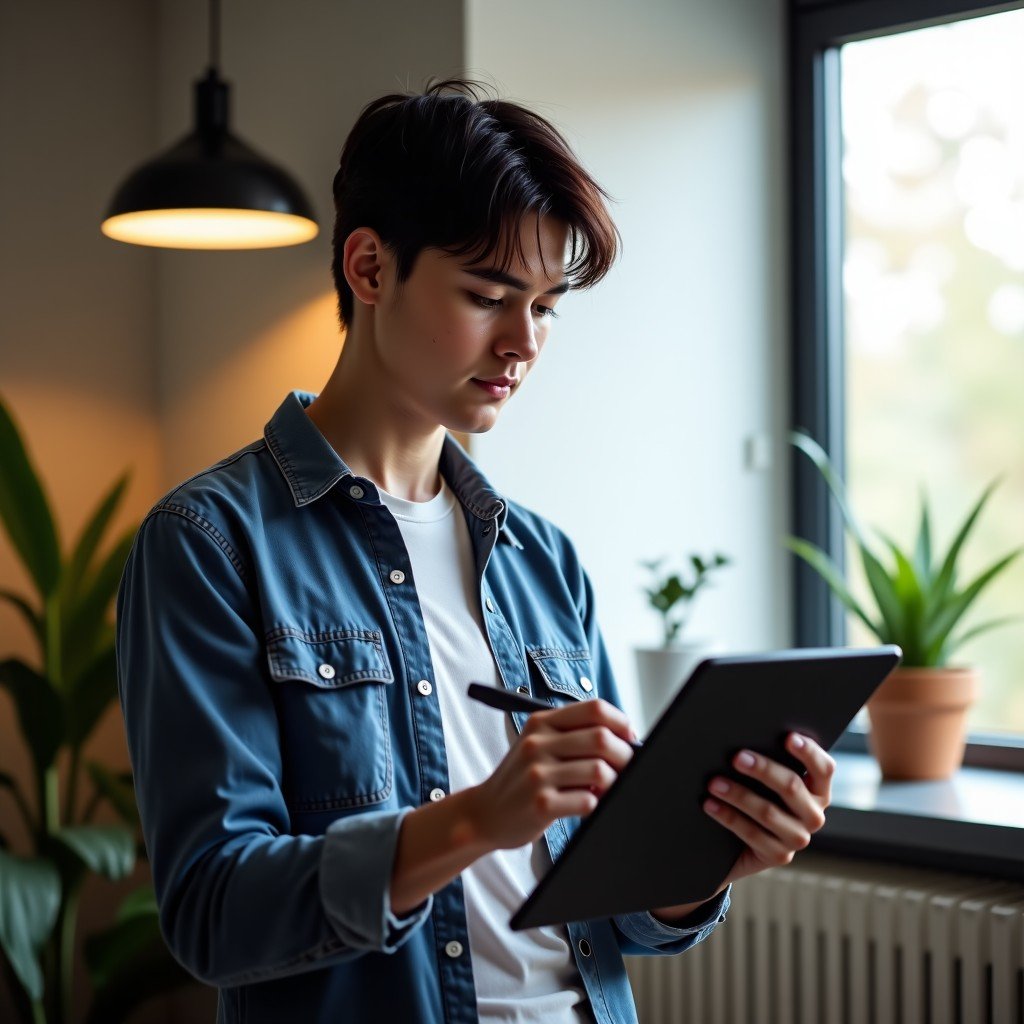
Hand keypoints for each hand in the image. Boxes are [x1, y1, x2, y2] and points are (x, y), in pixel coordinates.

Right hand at [468, 698, 636, 850]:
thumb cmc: (521, 780)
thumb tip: (626, 739)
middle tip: (627, 770)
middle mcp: (537, 743)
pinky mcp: (540, 803)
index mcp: (541, 722)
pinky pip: (586, 801)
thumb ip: (572, 736)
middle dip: (625, 756)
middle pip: (601, 738)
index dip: (621, 723)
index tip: (630, 738)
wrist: (485, 814)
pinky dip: (594, 804)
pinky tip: (584, 805)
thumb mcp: (538, 745)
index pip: (594, 709)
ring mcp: (537, 773)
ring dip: (611, 784)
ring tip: (604, 790)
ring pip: (599, 770)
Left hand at [704, 732, 833, 884]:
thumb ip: (768, 761)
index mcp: (818, 790)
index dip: (809, 752)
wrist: (735, 842)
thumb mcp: (764, 779)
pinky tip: (710, 804)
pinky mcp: (778, 856)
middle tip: (737, 757)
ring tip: (714, 782)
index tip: (788, 737)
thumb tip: (745, 739)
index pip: (824, 768)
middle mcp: (813, 815)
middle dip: (763, 769)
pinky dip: (728, 817)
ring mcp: (798, 838)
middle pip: (792, 786)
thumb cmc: (753, 794)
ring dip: (739, 795)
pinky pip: (752, 834)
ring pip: (769, 812)